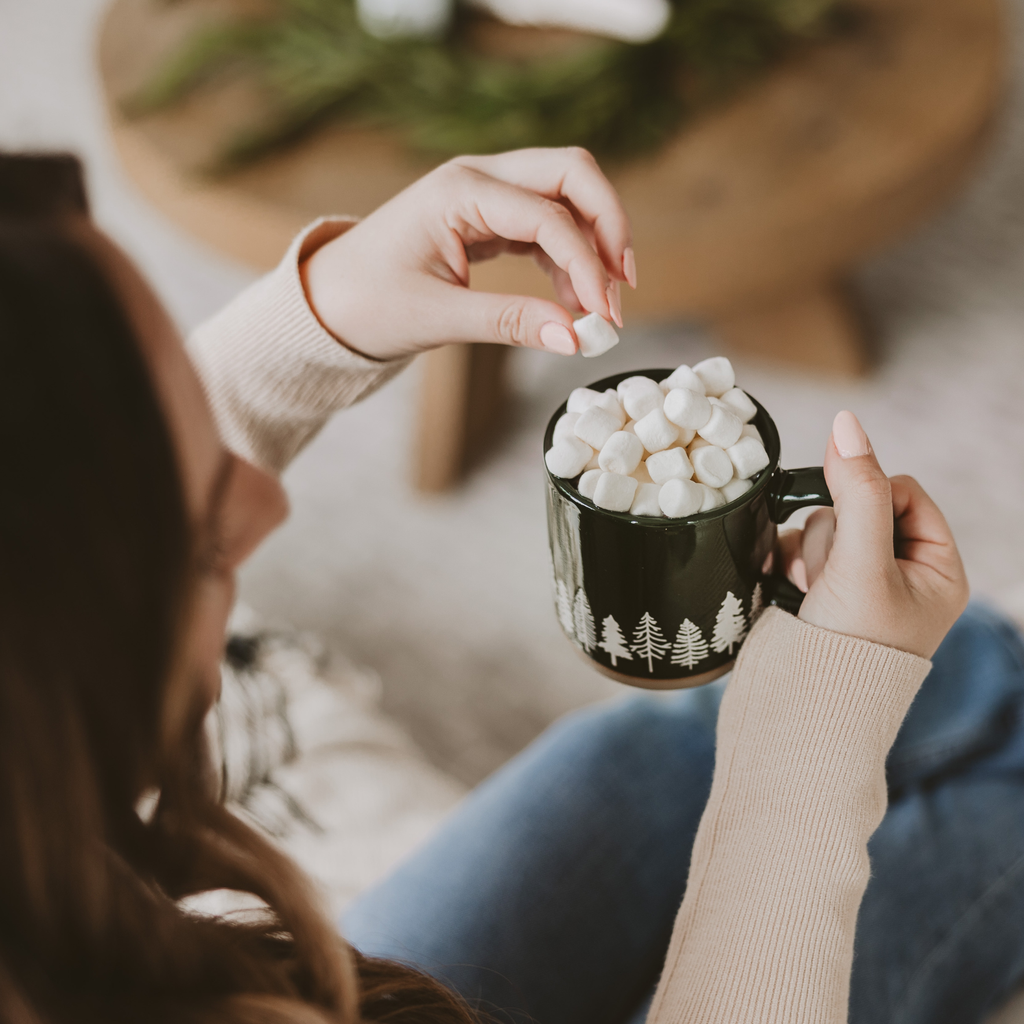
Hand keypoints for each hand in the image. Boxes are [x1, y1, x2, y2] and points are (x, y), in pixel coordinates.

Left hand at [299, 147, 634, 360]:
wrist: (326, 302)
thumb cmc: (366, 303)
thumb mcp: (437, 317)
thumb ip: (510, 323)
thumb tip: (576, 338)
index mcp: (460, 190)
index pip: (549, 216)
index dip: (587, 265)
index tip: (604, 317)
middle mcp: (477, 178)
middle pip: (573, 174)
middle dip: (608, 226)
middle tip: (622, 287)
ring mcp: (484, 193)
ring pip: (565, 195)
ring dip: (593, 243)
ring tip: (601, 306)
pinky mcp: (487, 218)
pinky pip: (545, 225)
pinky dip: (568, 258)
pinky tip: (573, 300)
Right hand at [778, 411, 968, 658]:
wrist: (802, 710)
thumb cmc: (850, 650)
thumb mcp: (861, 563)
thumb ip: (857, 492)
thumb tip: (847, 424)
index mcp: (936, 570)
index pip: (903, 492)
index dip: (870, 497)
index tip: (851, 530)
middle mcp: (900, 574)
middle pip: (858, 506)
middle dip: (834, 535)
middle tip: (832, 575)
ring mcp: (856, 584)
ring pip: (823, 525)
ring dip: (809, 552)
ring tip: (811, 590)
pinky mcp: (818, 593)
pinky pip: (798, 546)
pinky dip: (788, 561)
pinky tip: (790, 588)